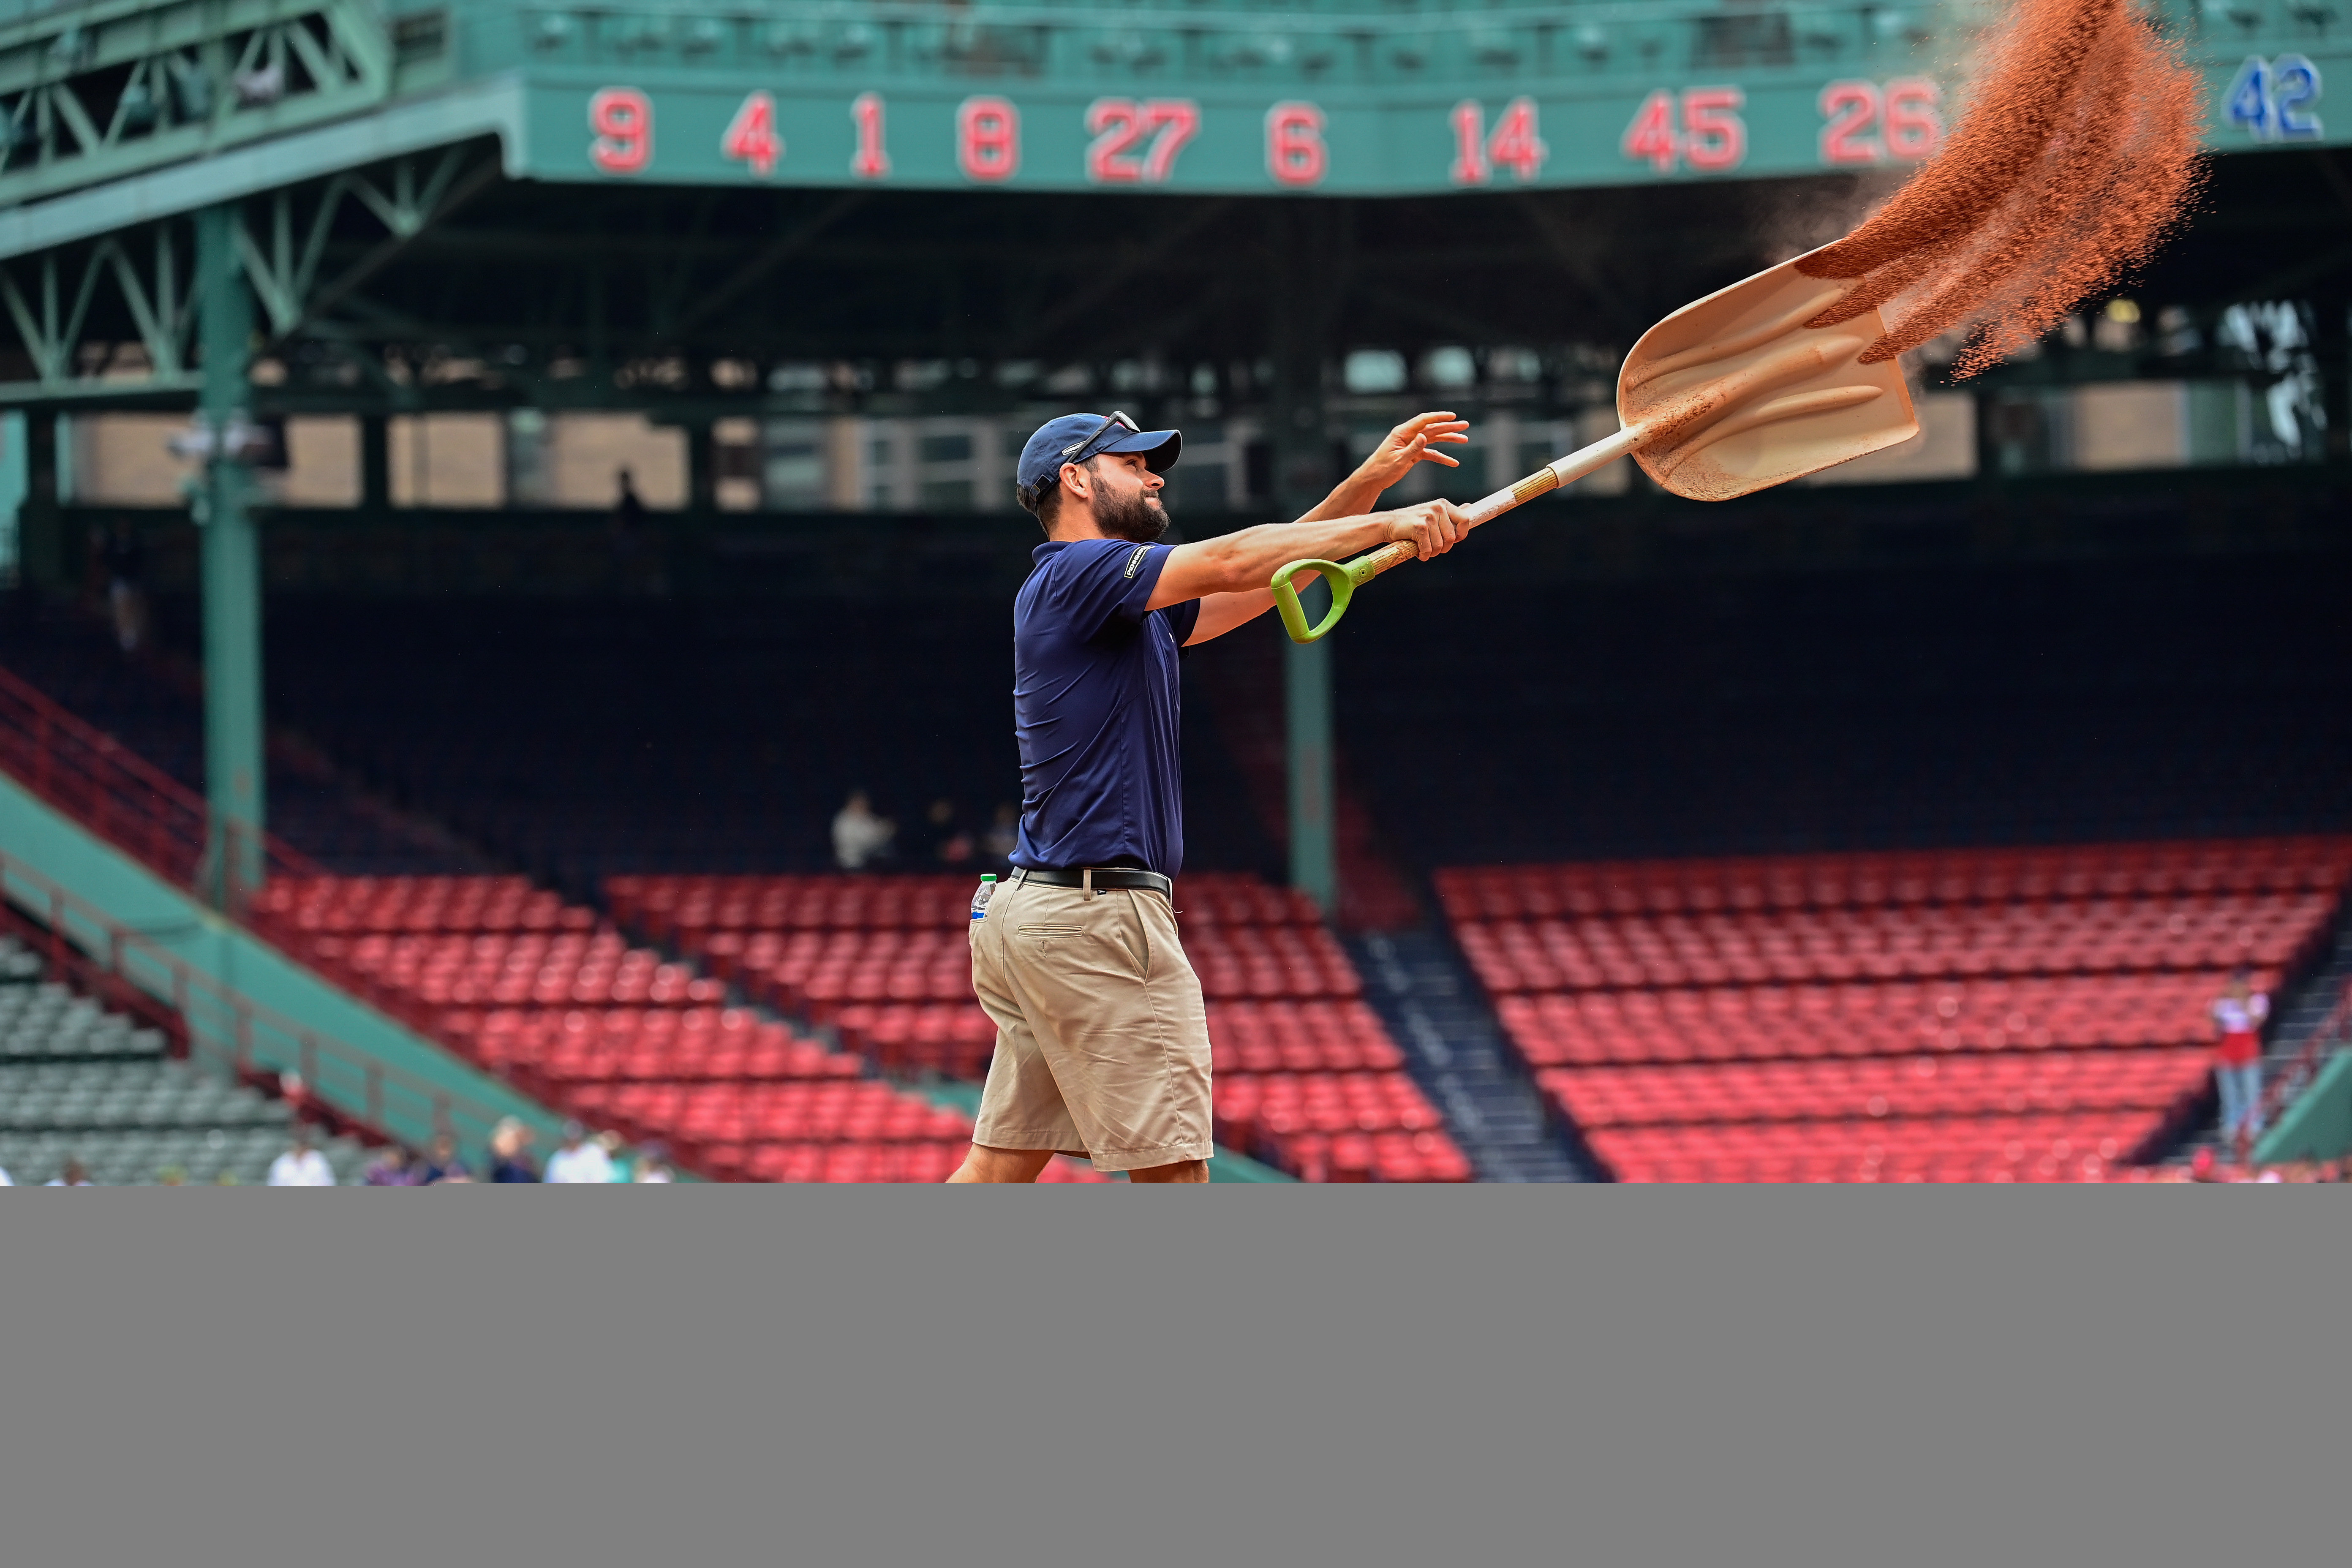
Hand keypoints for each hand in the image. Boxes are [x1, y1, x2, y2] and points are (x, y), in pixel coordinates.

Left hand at [1350, 412, 1469, 497]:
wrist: (1372, 480)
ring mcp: (1411, 445)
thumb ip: (1413, 448)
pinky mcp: (1413, 455)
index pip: (1423, 421)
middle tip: (1465, 425)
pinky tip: (1453, 462)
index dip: (1439, 417)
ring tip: (1464, 439)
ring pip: (1433, 439)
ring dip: (1448, 440)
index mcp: (1402, 433)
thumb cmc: (1381, 469)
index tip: (1453, 416)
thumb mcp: (1398, 460)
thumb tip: (1424, 435)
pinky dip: (1441, 457)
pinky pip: (1430, 454)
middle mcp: (1408, 436)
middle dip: (1449, 427)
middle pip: (1432, 429)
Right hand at [1382, 499, 1471, 560]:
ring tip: (1422, 549)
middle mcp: (1437, 508)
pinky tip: (1418, 552)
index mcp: (1443, 504)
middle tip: (1432, 548)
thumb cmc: (1410, 523)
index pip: (1465, 520)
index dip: (1461, 534)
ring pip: (1440, 546)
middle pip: (1452, 537)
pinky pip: (1428, 549)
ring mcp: (1429, 517)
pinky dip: (1423, 555)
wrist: (1386, 524)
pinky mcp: (1420, 527)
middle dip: (1443, 548)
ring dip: (1431, 553)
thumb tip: (1469, 506)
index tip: (1453, 541)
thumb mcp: (1432, 514)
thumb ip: (1450, 513)